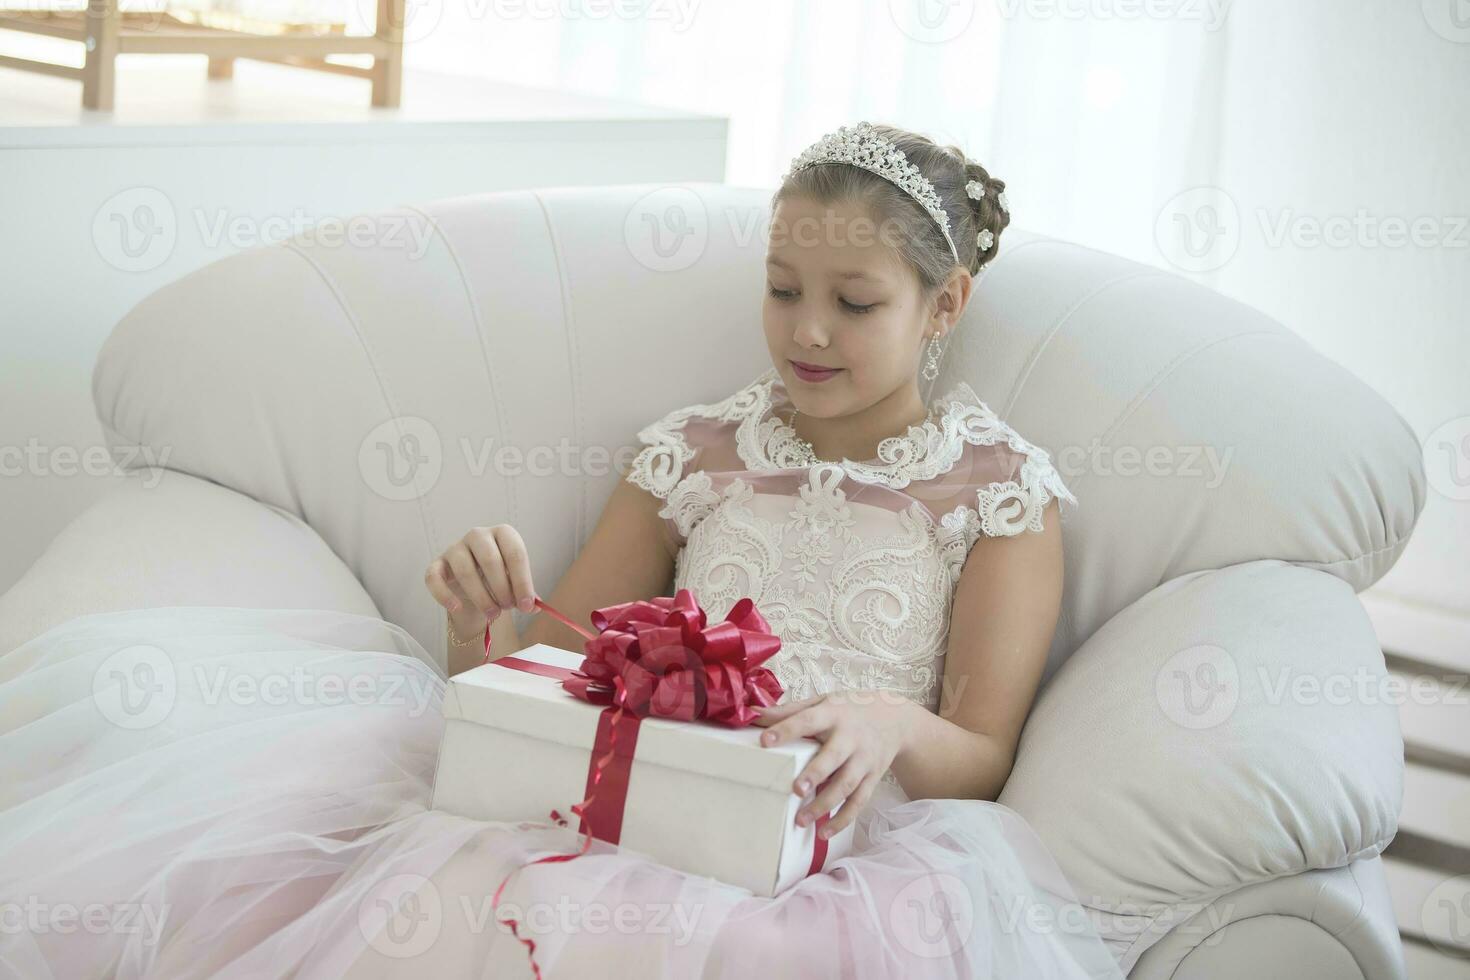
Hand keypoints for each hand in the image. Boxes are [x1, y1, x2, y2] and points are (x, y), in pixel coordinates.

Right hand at [424, 525, 536, 639]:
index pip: (515, 553)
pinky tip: (457, 608)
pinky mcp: (437, 564)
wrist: (474, 587)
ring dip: (480, 596)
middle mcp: (478, 535)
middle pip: (490, 559)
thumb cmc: (500, 580)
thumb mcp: (516, 584)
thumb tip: (535, 607)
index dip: (522, 582)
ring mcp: (455, 548)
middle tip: (508, 608)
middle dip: (502, 589)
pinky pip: (434, 578)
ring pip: (464, 570)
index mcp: (503, 534)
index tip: (527, 605)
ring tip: (493, 614)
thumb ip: (526, 594)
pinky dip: (444, 595)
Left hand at [752, 691, 914, 838]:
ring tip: (801, 820)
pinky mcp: (872, 778)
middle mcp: (851, 737)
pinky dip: (843, 819)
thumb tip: (753, 713)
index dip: (787, 729)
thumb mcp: (824, 701)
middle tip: (795, 789)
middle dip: (815, 773)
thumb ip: (790, 710)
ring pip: (846, 785)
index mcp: (834, 713)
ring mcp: (864, 760)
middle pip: (834, 757)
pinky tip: (824, 832)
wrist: (897, 719)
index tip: (765, 741)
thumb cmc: (850, 709)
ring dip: (825, 804)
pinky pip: (859, 802)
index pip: (809, 720)